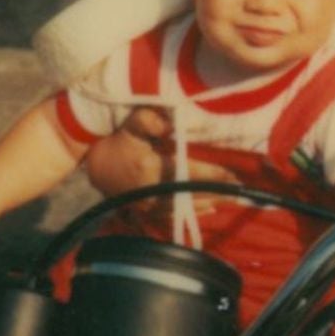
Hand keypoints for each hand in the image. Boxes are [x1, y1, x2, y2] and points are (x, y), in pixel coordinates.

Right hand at [83, 107, 240, 217]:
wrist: (95, 168)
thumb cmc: (117, 142)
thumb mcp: (130, 126)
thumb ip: (147, 120)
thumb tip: (169, 123)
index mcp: (150, 169)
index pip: (187, 172)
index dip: (210, 174)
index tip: (231, 174)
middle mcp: (151, 191)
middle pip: (190, 192)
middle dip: (215, 190)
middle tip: (239, 189)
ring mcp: (148, 204)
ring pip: (184, 206)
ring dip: (208, 202)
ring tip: (231, 198)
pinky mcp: (146, 210)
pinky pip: (174, 214)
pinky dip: (192, 211)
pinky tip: (210, 209)